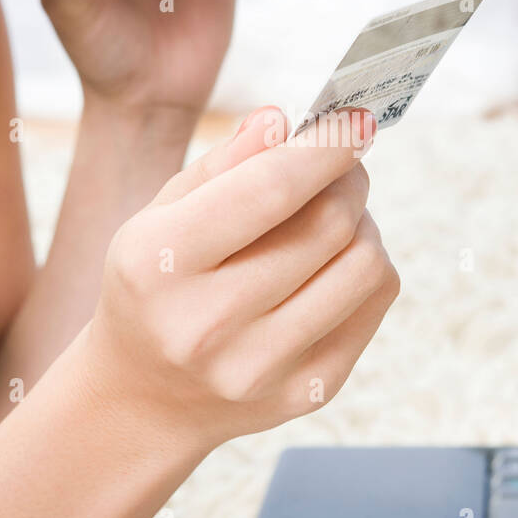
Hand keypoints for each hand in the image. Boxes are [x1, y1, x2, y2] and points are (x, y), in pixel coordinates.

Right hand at [83, 107, 400, 452]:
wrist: (143, 398)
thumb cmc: (156, 285)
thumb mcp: (160, 215)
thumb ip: (223, 164)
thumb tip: (283, 121)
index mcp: (159, 264)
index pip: (269, 191)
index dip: (326, 147)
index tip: (358, 118)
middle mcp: (208, 325)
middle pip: (329, 225)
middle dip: (347, 179)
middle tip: (341, 166)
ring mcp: (261, 367)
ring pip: (365, 266)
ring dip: (363, 224)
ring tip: (334, 216)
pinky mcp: (307, 392)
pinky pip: (374, 305)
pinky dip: (368, 267)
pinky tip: (335, 261)